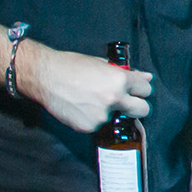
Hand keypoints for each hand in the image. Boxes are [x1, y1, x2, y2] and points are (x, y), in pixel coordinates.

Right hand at [17, 40, 151, 132]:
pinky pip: (98, 124)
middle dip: (137, 106)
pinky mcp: (89, 126)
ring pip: (116, 117)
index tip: (135, 90)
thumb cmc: (71, 66)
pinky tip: (80, 106)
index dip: (140, 89)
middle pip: (143, 110)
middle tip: (125, 102)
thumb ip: (126, 73)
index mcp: (120, 80)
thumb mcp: (102, 64)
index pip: (146, 90)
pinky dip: (92, 118)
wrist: (45, 77)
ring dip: (108, 111)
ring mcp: (102, 115)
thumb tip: (146, 77)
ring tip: (89, 99)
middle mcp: (114, 99)